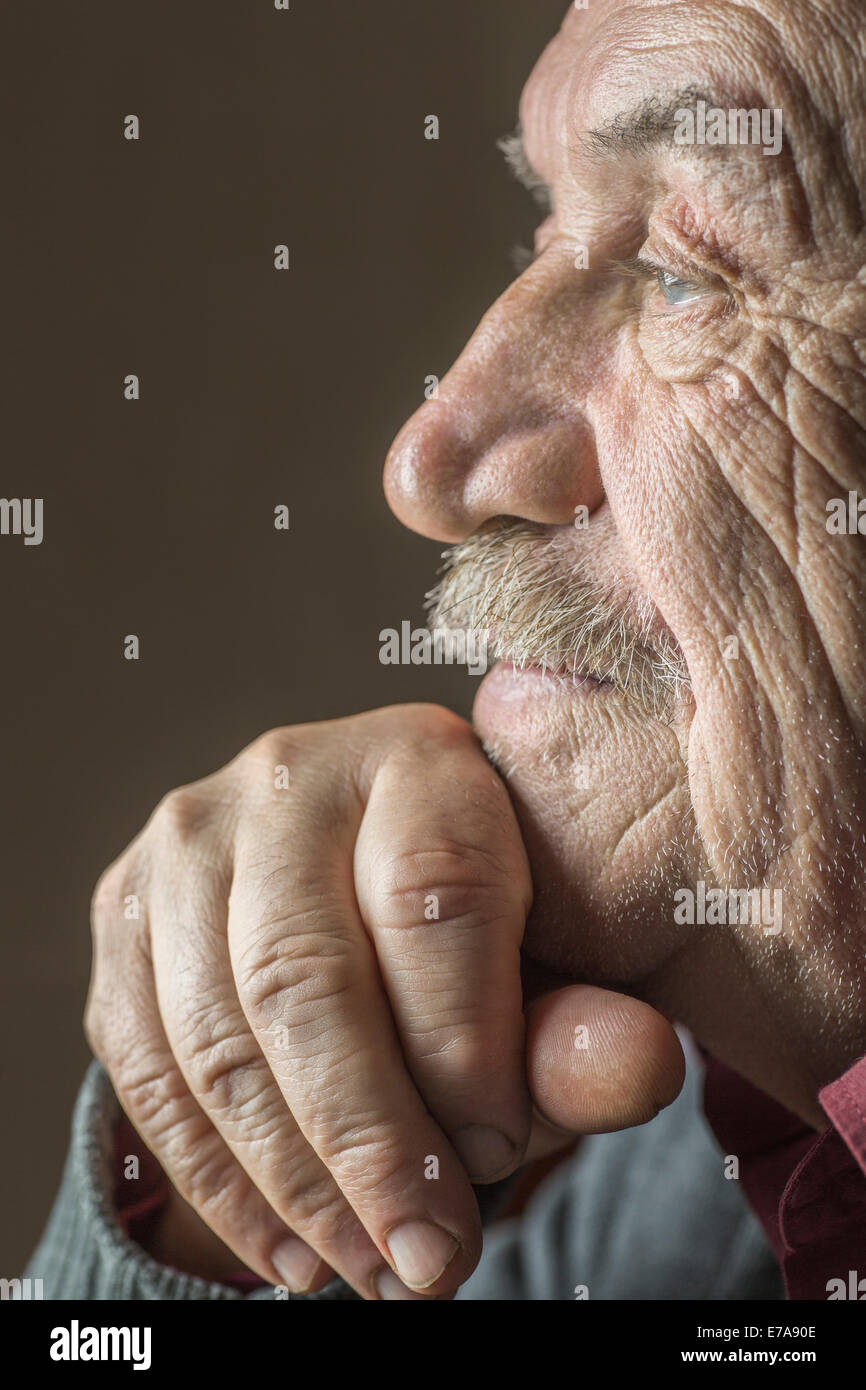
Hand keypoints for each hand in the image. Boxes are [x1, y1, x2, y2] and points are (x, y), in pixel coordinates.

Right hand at [85, 705, 683, 1298]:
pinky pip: (146, 1066)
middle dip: (370, 1143)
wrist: (355, 889)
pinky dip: (216, 1181)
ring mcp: (189, 840)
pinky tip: (289, 1248)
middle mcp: (289, 776)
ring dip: (295, 1183)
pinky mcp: (124, 912)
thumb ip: (587, 1021)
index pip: (431, 898)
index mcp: (418, 757)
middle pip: (306, 976)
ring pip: (218, 1036)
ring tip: (369, 1268)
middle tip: (429, 1262)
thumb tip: (638, 1069)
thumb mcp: (549, 963)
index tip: (498, 1156)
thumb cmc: (474, 930)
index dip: (464, 1044)